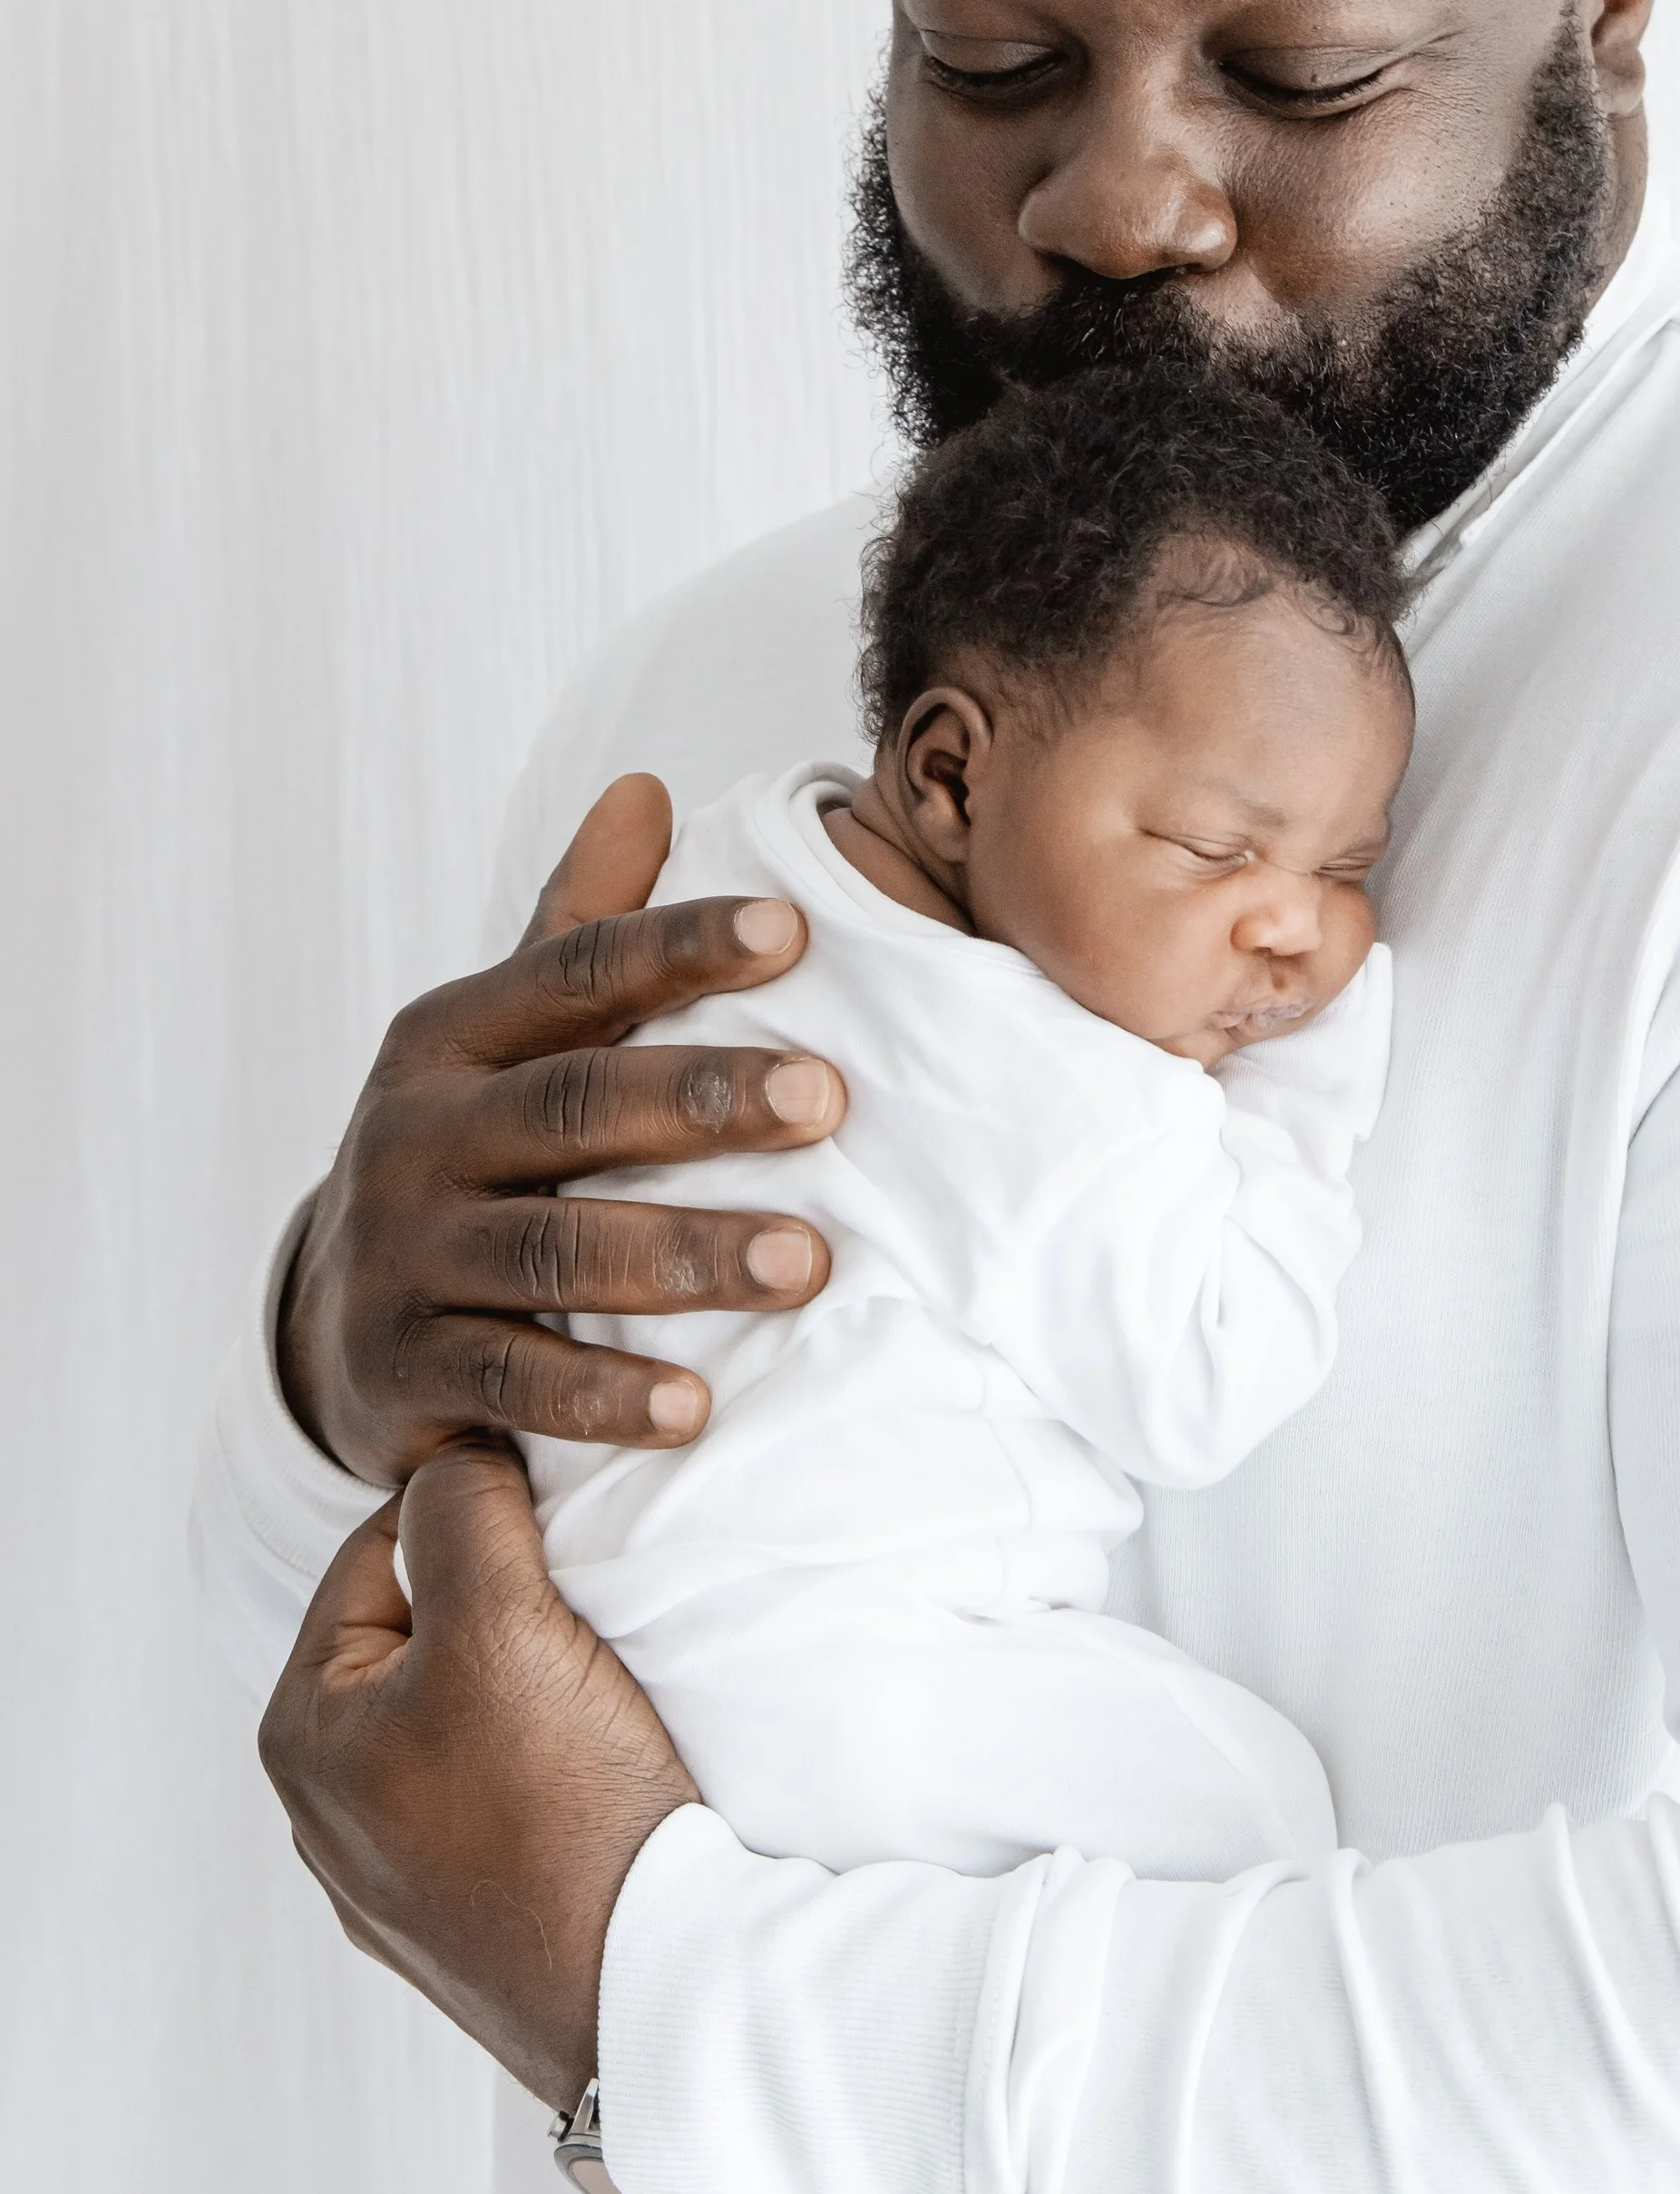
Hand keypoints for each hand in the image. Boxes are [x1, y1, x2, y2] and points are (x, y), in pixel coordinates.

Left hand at [260, 1440, 693, 2109]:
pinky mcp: (469, 1928)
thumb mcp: (502, 1620)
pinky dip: (550, 1769)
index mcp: (303, 1732)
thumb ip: (463, 1511)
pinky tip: (601, 1777)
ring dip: (533, 1685)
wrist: (653, 1993)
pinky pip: (503, 1799)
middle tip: (590, 1614)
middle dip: (505, 1605)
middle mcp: (327, 1814)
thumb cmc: (563, 1805)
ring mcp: (397, 1883)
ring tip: (605, 1694)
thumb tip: (459, 1461)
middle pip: (426, 1635)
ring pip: (470, 1717)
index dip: (477, 1516)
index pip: (380, 1552)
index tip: (560, 1527)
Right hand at [279, 772, 844, 1484]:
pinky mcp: (405, 1367)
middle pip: (575, 1106)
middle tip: (831, 1100)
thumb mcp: (502, 1039)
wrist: (334, 1323)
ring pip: (556, 1247)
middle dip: (706, 1100)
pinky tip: (698, 1406)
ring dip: (686, 1255)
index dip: (678, 946)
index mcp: (452, 1036)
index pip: (574, 971)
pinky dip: (605, 1394)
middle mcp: (418, 1134)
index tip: (793, 928)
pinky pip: (516, 1376)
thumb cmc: (469, 1153)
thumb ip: (578, 927)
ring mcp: (404, 1253)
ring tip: (806, 1261)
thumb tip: (646, 787)